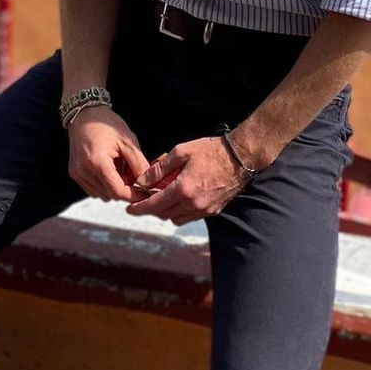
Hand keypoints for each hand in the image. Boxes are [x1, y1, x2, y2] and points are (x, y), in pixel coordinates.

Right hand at [68, 109, 149, 200]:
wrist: (85, 114)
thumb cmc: (106, 124)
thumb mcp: (128, 142)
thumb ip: (139, 165)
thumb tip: (148, 184)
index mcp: (97, 162)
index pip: (118, 191)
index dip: (134, 195)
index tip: (146, 193)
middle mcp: (83, 171)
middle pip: (110, 195)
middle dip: (125, 189)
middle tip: (134, 174)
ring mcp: (77, 174)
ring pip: (102, 195)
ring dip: (114, 187)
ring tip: (120, 168)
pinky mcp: (74, 173)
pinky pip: (93, 189)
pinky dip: (104, 184)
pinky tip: (109, 169)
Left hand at [126, 135, 251, 223]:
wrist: (240, 157)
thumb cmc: (211, 151)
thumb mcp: (181, 152)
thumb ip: (159, 169)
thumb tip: (142, 181)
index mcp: (183, 189)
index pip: (154, 205)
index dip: (139, 209)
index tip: (129, 210)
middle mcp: (193, 203)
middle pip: (164, 214)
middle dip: (152, 208)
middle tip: (145, 199)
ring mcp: (204, 209)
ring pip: (177, 218)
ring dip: (166, 211)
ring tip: (163, 198)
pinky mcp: (213, 211)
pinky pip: (190, 217)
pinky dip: (181, 211)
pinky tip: (180, 198)